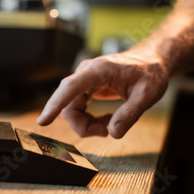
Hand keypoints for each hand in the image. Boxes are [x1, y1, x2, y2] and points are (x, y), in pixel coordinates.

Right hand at [36, 52, 169, 137]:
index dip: (55, 105)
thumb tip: (114, 133)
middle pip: (68, 105)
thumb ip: (130, 114)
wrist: (151, 60)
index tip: (43, 121)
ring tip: (110, 124)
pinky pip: (76, 107)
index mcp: (98, 70)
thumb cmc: (150, 73)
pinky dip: (88, 119)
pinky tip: (106, 119)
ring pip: (70, 109)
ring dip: (86, 123)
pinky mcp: (84, 87)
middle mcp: (85, 73)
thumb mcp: (147, 95)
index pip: (70, 88)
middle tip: (107, 132)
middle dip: (83, 125)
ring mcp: (83, 80)